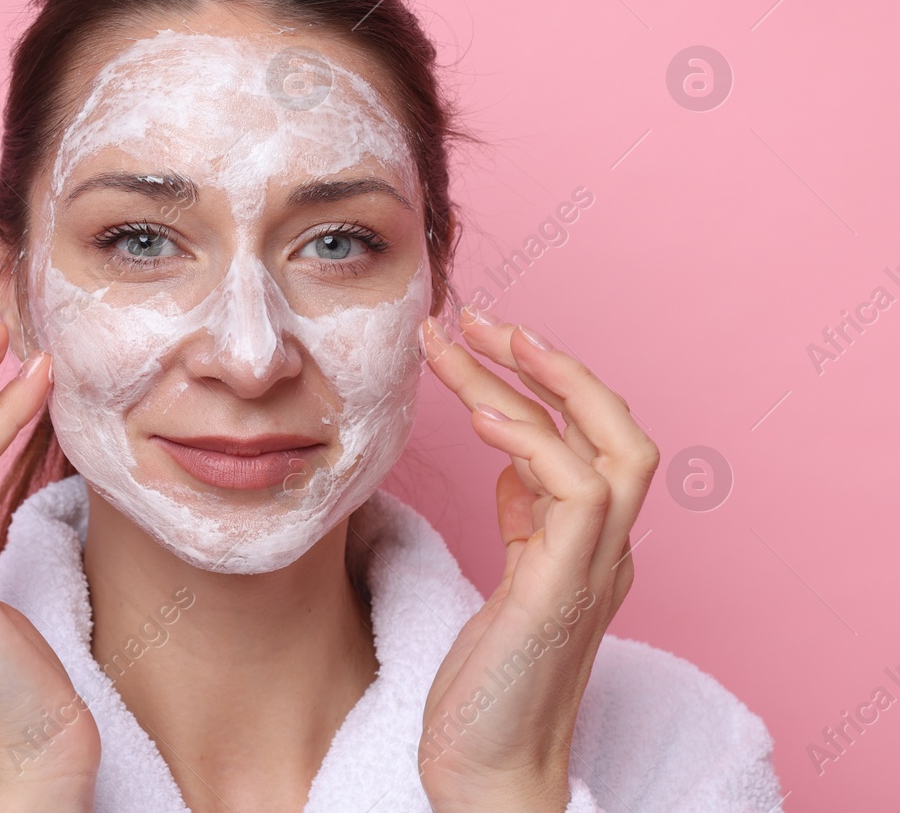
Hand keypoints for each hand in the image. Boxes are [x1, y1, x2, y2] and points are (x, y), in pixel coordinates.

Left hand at [415, 307, 658, 812]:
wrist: (489, 768)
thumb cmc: (488, 683)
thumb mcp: (506, 581)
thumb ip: (521, 519)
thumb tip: (511, 457)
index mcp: (588, 544)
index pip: (591, 440)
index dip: (545, 385)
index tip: (480, 342)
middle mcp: (607, 551)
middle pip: (621, 430)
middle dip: (556, 365)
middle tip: (483, 319)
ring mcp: (595, 571)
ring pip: (611, 449)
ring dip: (534, 388)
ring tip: (466, 346)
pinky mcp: (562, 591)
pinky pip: (574, 493)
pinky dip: (530, 443)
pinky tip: (481, 419)